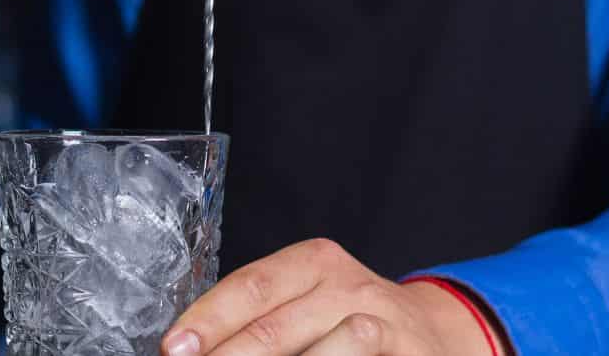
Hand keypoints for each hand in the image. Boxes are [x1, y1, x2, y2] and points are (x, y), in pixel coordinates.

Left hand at [161, 239, 505, 355]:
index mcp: (314, 262)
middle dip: (229, 353)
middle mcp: (347, 283)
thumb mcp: (309, 303)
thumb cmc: (351, 320)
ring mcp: (379, 318)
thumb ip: (261, 317)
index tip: (174, 347)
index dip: (208, 318)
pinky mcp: (404, 350)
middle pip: (276, 322)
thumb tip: (196, 344)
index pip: (251, 285)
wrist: (434, 335)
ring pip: (327, 344)